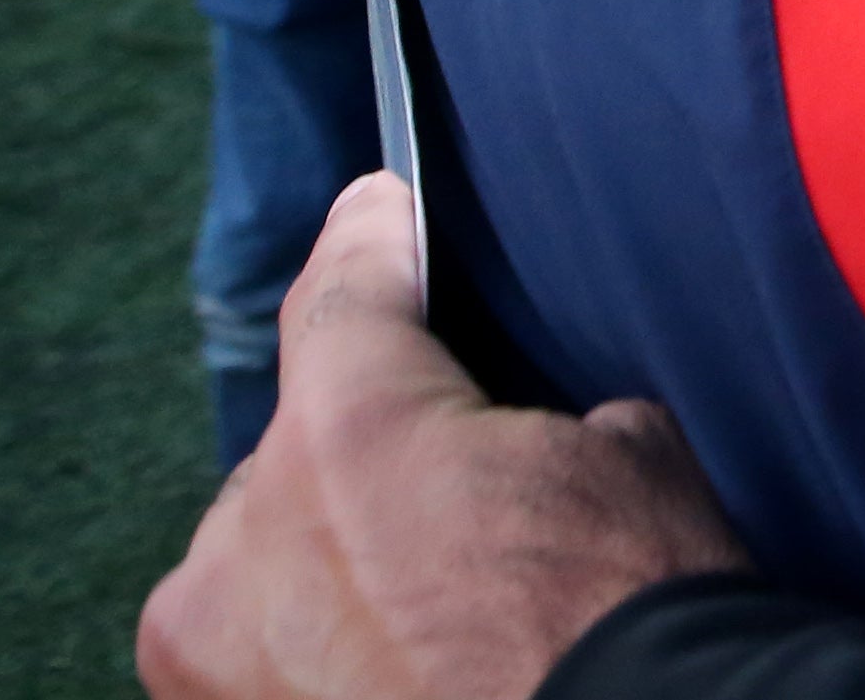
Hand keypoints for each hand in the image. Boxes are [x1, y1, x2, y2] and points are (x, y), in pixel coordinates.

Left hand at [140, 176, 743, 699]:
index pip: (342, 291)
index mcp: (352, 430)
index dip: (369, 237)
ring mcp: (221, 652)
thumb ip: (538, 421)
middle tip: (451, 481)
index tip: (378, 210)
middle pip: (298, 446)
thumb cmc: (642, 617)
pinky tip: (389, 650)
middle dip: (365, 448)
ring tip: (422, 590)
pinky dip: (307, 644)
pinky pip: (253, 653)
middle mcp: (252, 535)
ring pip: (262, 558)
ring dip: (323, 553)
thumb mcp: (636, 458)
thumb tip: (527, 442)